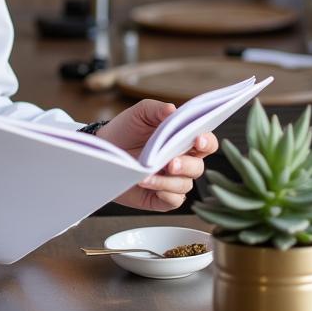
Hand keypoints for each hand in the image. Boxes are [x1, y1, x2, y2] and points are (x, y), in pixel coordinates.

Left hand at [95, 100, 217, 211]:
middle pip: (198, 167)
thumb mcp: (139, 114)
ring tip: (146, 173)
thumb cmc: (126, 129)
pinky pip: (174, 201)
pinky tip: (150, 185)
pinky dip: (165, 194)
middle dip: (187, 165)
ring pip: (185, 185)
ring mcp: (172, 180)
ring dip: (167, 180)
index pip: (207, 143)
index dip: (207, 142)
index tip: (198, 140)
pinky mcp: (161, 198)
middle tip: (171, 163)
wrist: (104, 150)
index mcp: (183, 140)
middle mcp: (183, 162)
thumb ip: (156, 109)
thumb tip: (173, 109)